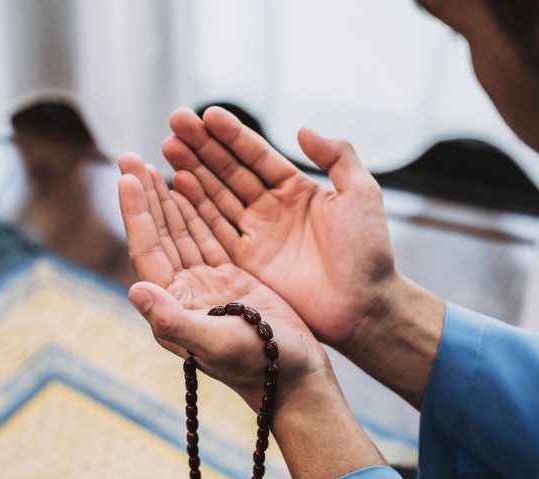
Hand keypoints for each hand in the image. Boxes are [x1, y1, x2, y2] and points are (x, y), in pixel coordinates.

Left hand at [116, 153, 330, 409]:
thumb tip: (135, 289)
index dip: (136, 212)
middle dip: (145, 196)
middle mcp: (185, 294)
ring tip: (153, 162)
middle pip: (160, 235)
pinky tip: (189, 187)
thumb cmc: (260, 367)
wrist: (297, 381)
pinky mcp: (233, 282)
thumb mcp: (217, 343)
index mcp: (175, 306)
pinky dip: (198, 210)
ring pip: (183, 233)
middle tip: (130, 155)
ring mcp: (209, 287)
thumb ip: (174, 320)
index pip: (148, 251)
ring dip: (167, 198)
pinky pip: (209, 237)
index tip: (127, 175)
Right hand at [161, 106, 400, 351]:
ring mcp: (257, 235)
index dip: (232, 134)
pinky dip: (195, 208)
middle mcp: (271, 209)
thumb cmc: (370, 252)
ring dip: (192, 171)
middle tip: (176, 121)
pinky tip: (177, 185)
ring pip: (217, 196)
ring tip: (168, 147)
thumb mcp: (361, 193)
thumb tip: (302, 129)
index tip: (208, 114)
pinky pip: (215, 230)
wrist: (365, 305)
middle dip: (202, 147)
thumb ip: (337, 156)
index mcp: (297, 189)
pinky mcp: (247, 262)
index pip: (257, 155)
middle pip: (229, 171)